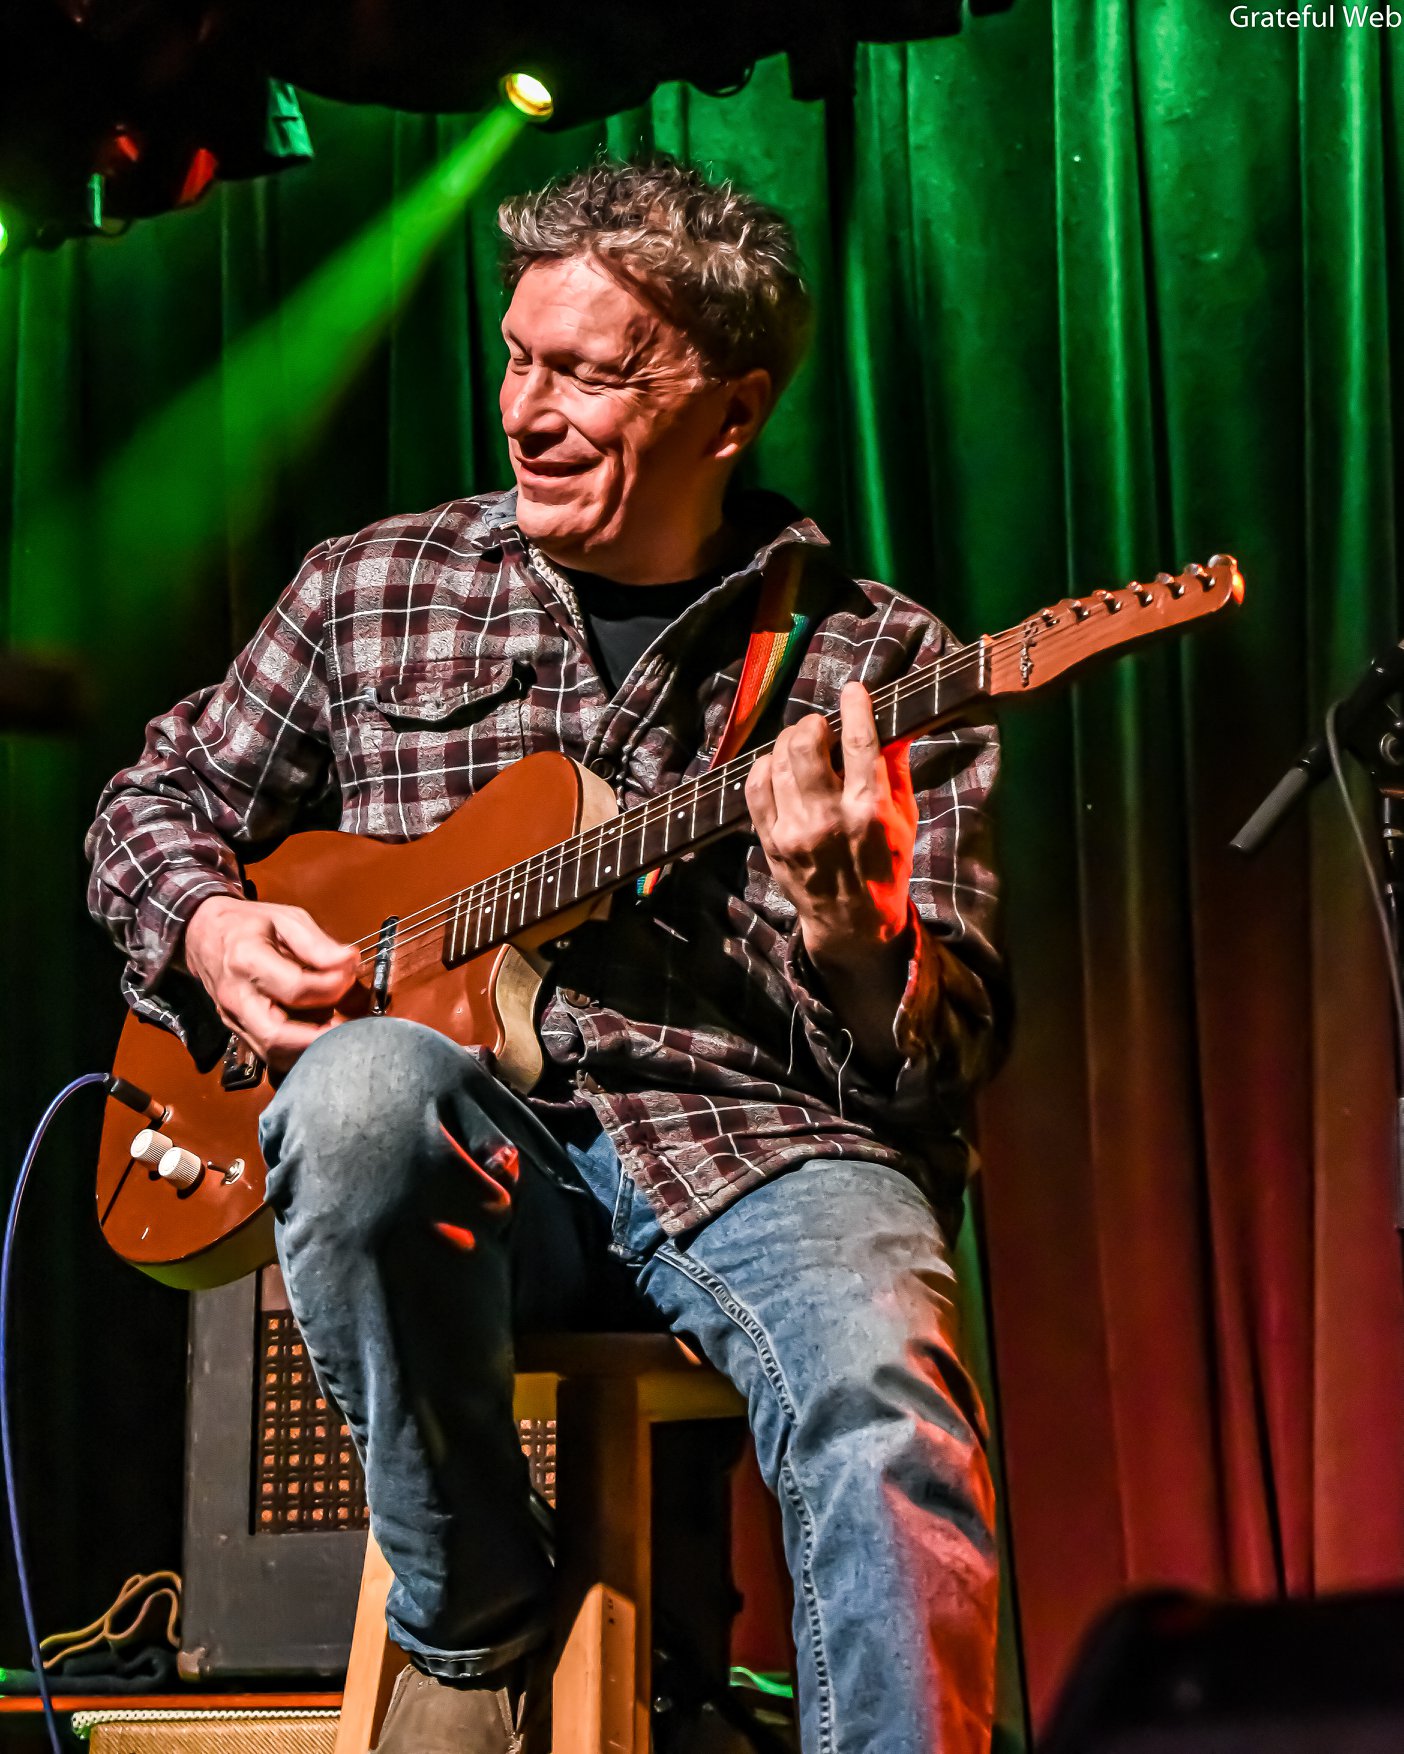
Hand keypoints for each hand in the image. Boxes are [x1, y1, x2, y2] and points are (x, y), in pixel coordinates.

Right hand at [183, 895, 359, 1069]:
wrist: (202, 934)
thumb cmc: (246, 925)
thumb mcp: (285, 919)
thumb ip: (318, 944)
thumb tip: (349, 962)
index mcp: (247, 960)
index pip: (295, 988)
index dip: (331, 985)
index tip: (350, 973)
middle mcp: (236, 996)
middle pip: (277, 1036)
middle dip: (320, 1038)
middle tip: (352, 1028)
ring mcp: (234, 1018)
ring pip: (272, 1053)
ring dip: (310, 1049)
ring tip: (340, 1033)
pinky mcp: (238, 1030)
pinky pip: (269, 1053)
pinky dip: (298, 1051)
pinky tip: (319, 1037)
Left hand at [745, 680, 916, 973]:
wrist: (853, 924)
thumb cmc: (885, 868)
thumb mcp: (905, 820)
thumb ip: (898, 772)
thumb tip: (893, 728)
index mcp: (870, 811)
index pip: (860, 743)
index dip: (854, 708)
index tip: (854, 691)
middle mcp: (829, 818)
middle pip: (806, 745)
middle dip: (813, 724)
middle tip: (821, 726)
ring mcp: (794, 831)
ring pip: (777, 762)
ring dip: (788, 742)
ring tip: (800, 743)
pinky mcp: (770, 841)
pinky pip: (754, 788)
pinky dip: (763, 767)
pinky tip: (776, 765)